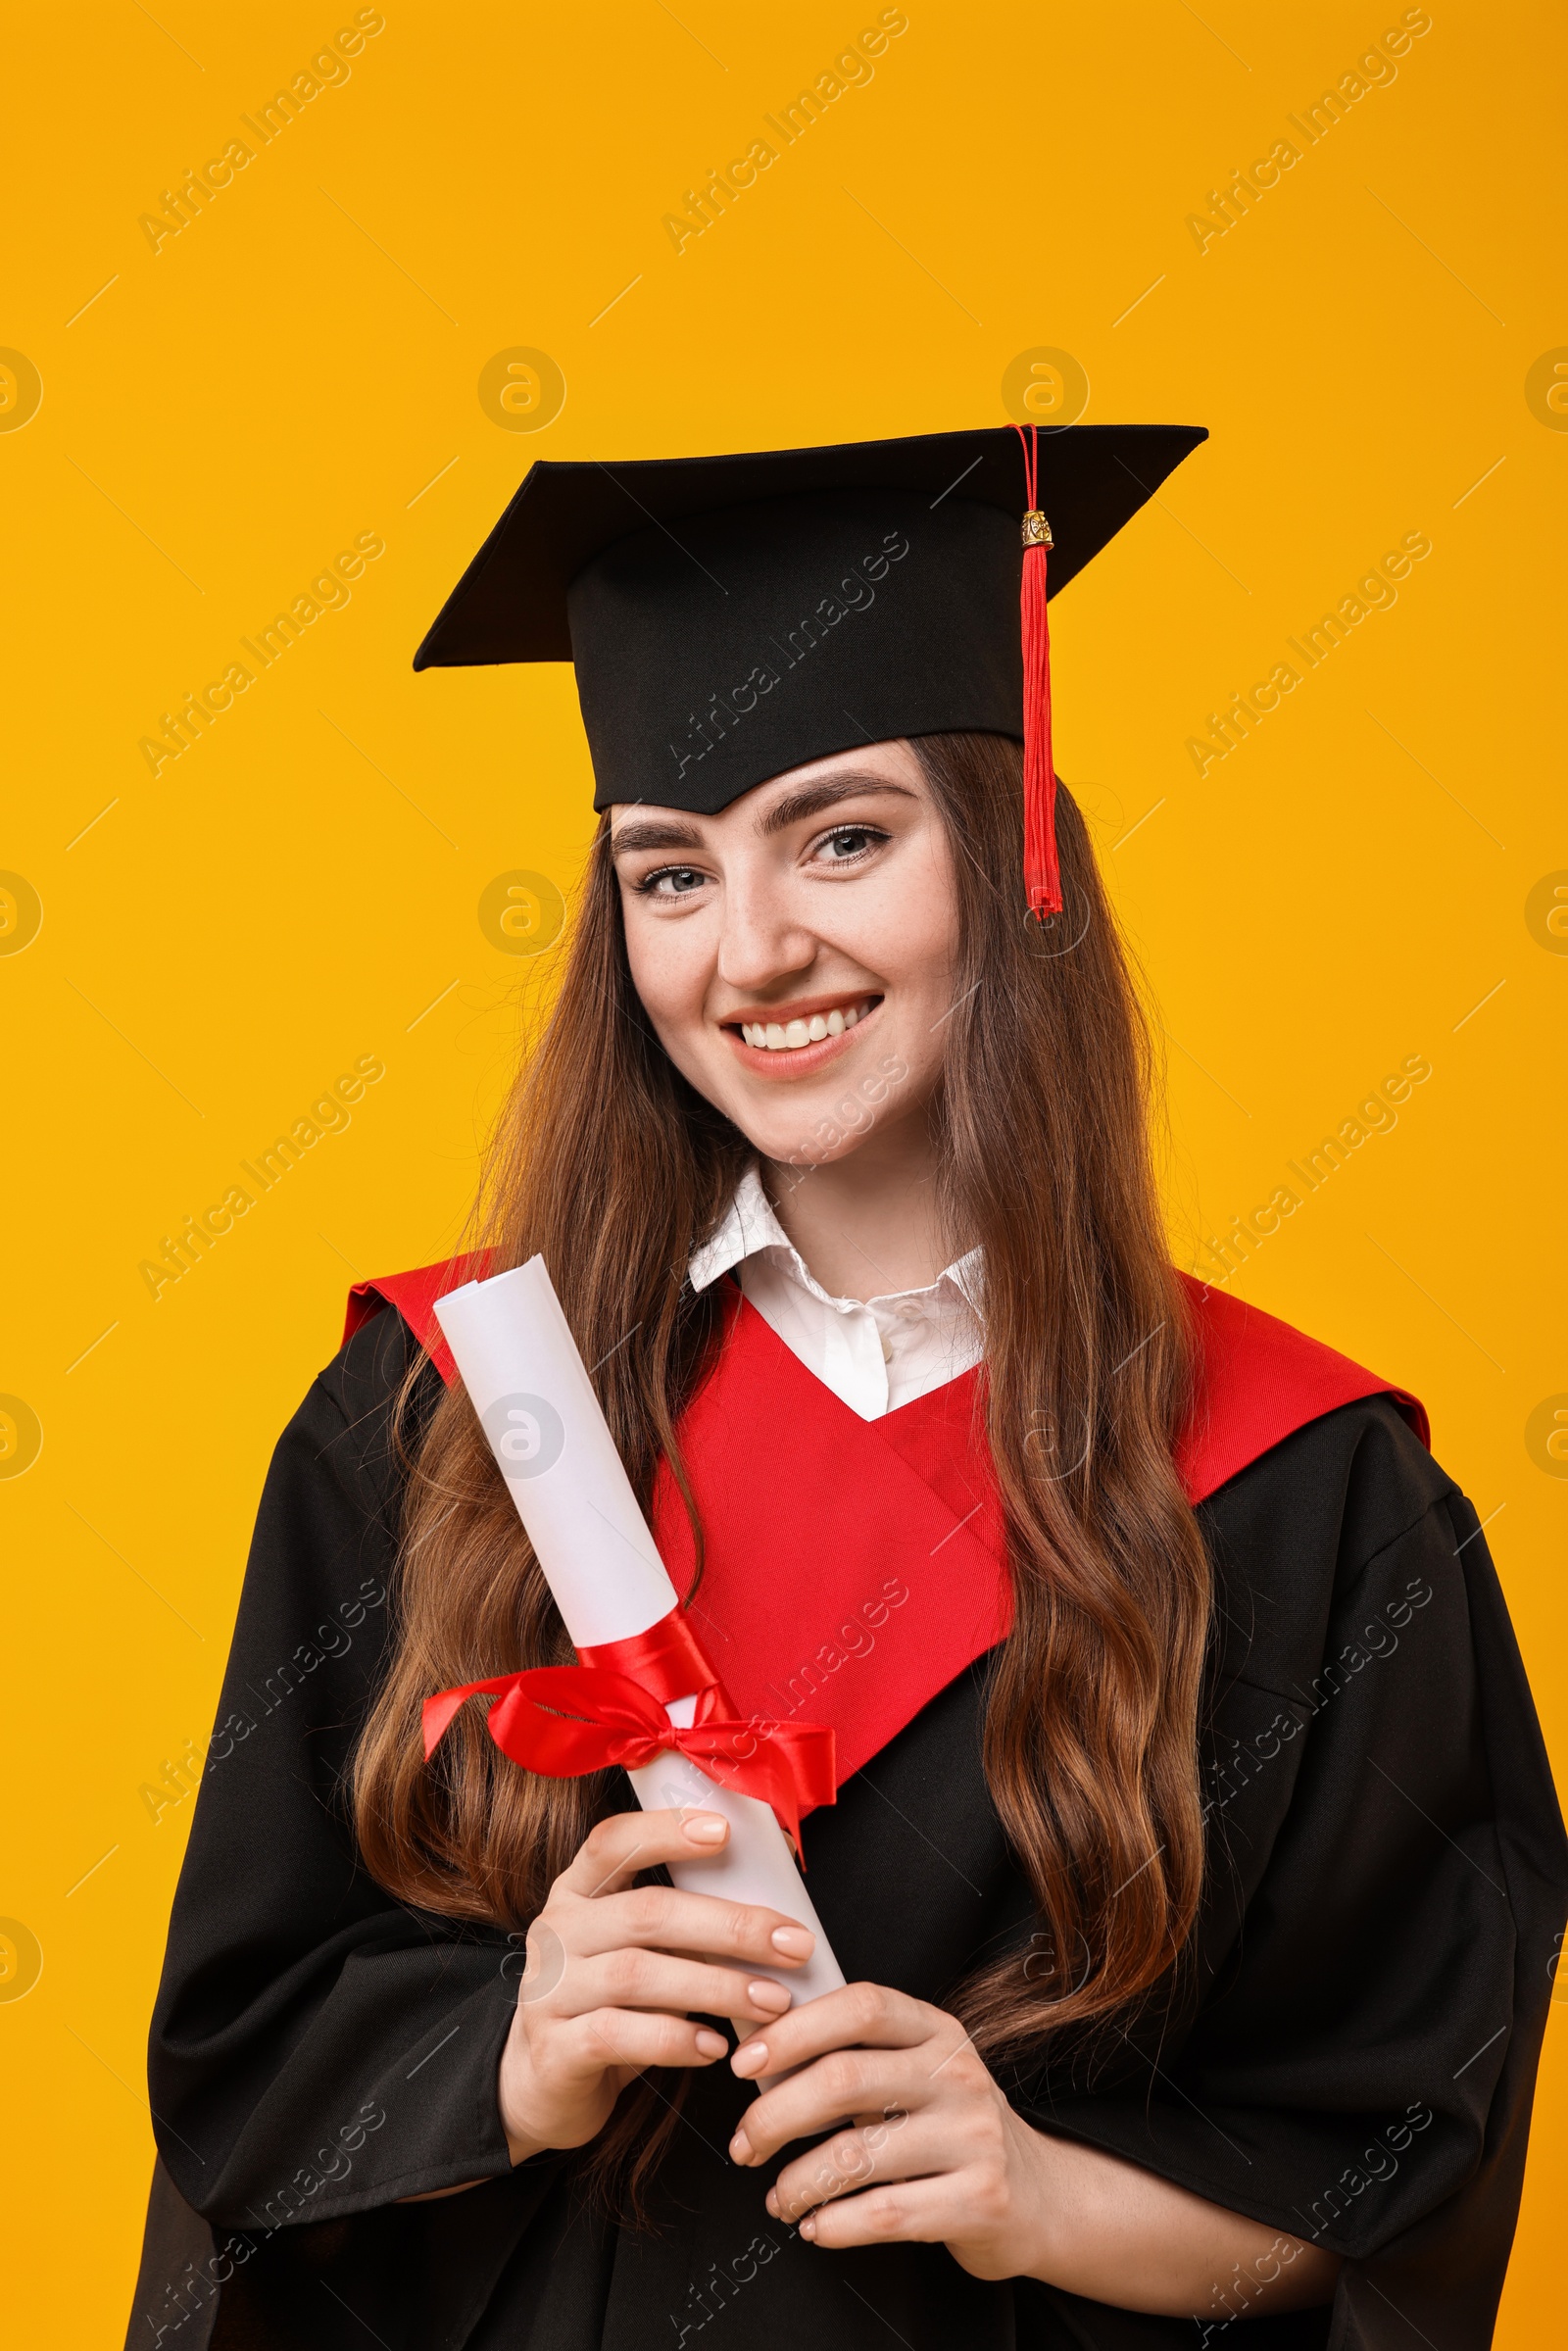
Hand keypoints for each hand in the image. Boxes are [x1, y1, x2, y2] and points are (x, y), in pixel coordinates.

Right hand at [496, 1808, 815, 2163]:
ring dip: (717, 1985)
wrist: (542, 2084)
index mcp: (577, 1893)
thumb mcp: (636, 1952)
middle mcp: (558, 1932)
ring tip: (772, 2000)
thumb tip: (771, 1914)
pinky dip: (675, 2038)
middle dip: (730, 1926)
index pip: (613, 1842)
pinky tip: (715, 2047)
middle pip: (647, 1913)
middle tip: (792, 1943)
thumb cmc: (608, 2005)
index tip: (725, 1831)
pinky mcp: (555, 2049)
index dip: (665, 1830)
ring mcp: (549, 1991)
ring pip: (638, 1974)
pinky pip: (619, 2035)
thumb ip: (682, 1926)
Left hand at [727, 1981, 1048, 2278]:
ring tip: (779, 2198)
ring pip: (854, 2156)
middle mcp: (958, 2074)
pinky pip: (884, 2215)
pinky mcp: (981, 2199)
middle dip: (774, 2117)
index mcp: (936, 2030)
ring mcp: (975, 2136)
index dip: (794, 2030)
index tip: (743, 2064)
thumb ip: (850, 2056)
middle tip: (744, 2145)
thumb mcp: (912, 2073)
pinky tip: (816, 2226)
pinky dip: (834, 2225)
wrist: (1037, 2195)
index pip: (860, 2007)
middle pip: (844, 2080)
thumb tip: (753, 2047)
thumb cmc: (947, 2127)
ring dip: (797, 2183)